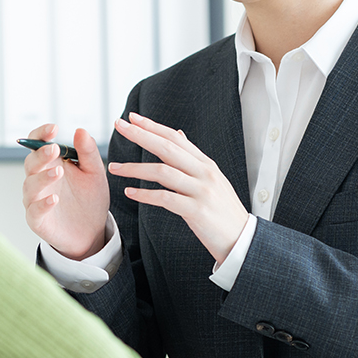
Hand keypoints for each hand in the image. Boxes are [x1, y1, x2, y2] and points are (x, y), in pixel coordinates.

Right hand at [21, 123, 108, 259]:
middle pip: (31, 163)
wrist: (92, 232)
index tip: (54, 128)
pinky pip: (34, 211)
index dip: (41, 134)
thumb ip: (88, 152)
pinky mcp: (37, 220)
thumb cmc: (89, 198)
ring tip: (58, 173)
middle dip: (41, 155)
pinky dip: (42, 204)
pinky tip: (54, 199)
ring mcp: (36, 200)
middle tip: (54, 149)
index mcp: (51, 163)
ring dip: (43, 178)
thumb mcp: (94, 173)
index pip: (37, 143)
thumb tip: (80, 130)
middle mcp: (39, 179)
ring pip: (31, 185)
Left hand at [110, 113, 249, 263]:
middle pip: (167, 148)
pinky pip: (166, 199)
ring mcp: (202, 191)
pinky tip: (130, 193)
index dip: (152, 126)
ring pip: (162, 172)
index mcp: (205, 163)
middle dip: (140, 135)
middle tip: (119, 126)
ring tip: (115, 167)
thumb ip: (192, 157)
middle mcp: (204, 173)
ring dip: (135, 168)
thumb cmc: (222, 210)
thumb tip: (178, 133)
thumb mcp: (211, 178)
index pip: (175, 138)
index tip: (131, 117)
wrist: (242, 239)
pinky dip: (145, 195)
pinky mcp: (198, 211)